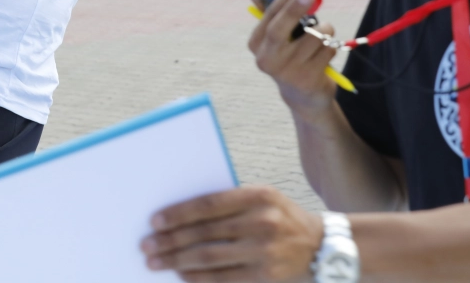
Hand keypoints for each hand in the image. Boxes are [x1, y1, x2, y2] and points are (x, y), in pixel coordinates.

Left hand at [142, 186, 322, 281]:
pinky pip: (223, 278)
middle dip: (170, 240)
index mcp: (257, 196)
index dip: (178, 213)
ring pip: (210, 257)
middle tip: (146, 245)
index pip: (208, 204)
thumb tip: (179, 215)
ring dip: (177, 260)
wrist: (323, 246)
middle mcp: (261, 222)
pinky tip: (181, 275)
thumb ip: (227, 202)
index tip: (155, 221)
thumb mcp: (261, 198)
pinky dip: (198, 277)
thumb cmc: (279, 217)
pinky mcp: (265, 276)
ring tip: (155, 261)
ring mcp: (264, 251)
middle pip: (204, 232)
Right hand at [241, 0, 337, 118]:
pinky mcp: (307, 80)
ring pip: (314, 36)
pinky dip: (332, 47)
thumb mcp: (276, 27)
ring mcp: (286, 72)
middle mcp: (266, 59)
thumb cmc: (288, 52)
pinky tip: (324, 55)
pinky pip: (328, 50)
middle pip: (280, 28)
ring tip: (321, 38)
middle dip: (296, 7)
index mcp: (256, 43)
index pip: (270, 14)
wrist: (303, 95)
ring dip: (325, 31)